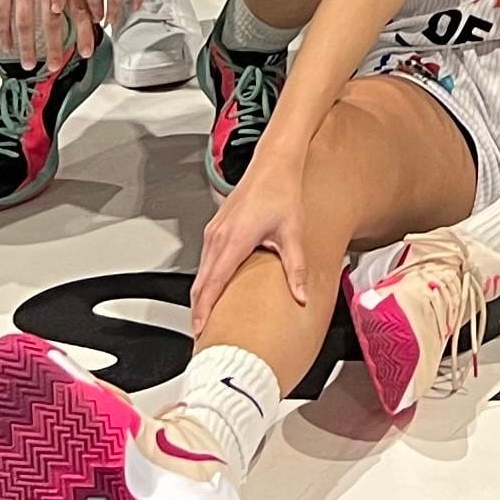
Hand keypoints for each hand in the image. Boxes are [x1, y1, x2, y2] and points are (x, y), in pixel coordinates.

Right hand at [0, 0, 85, 69]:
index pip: (79, 9)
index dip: (85, 32)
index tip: (88, 51)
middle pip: (51, 22)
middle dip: (55, 47)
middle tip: (56, 67)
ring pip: (25, 22)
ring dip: (28, 46)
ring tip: (30, 64)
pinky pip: (2, 11)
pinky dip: (5, 31)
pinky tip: (7, 45)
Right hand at [188, 150, 313, 329]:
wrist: (273, 164)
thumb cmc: (281, 192)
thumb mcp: (292, 233)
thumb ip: (296, 268)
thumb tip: (301, 296)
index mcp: (234, 240)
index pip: (211, 284)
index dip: (203, 310)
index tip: (200, 330)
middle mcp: (218, 237)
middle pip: (200, 283)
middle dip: (198, 311)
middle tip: (202, 335)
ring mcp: (214, 232)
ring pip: (200, 272)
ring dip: (201, 296)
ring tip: (207, 319)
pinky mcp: (216, 229)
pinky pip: (205, 261)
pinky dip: (204, 281)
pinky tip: (213, 291)